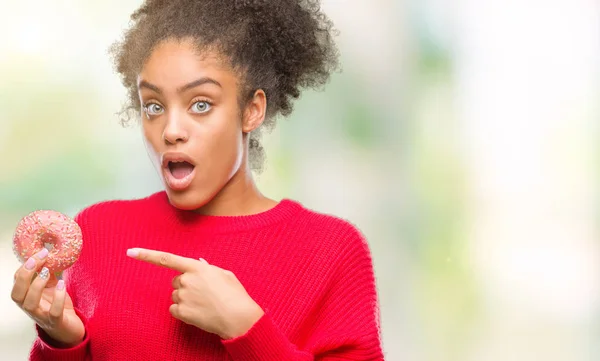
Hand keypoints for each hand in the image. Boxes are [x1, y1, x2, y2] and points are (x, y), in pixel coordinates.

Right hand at [11, 249, 84, 346]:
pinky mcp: (56, 322)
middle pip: (16, 294)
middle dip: (24, 275)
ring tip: (48, 271)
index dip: (24, 267)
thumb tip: (47, 255)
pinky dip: (57, 299)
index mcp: (28, 297)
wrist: (70, 329)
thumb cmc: (58, 307)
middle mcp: (30, 308)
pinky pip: (53, 313)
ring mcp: (42, 316)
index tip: (38, 253)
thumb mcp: (52, 288)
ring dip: (36, 285)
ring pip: (29, 304)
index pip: (17, 283)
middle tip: (37, 260)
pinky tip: (62, 285)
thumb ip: (48, 275)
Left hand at [127, 248, 263, 338]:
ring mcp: (183, 297)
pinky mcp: (181, 312)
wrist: (239, 318)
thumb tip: (198, 265)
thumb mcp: (224, 275)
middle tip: (203, 293)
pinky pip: (174, 309)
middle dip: (185, 285)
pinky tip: (198, 312)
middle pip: (175, 281)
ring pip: (176, 296)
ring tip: (205, 304)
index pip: (167, 259)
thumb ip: (208, 269)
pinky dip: (183, 311)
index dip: (147, 255)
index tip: (131, 252)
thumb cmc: (235, 295)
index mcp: (197, 268)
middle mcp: (187, 280)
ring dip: (186, 299)